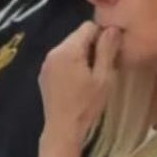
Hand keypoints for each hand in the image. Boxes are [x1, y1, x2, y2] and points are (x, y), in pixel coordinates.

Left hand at [39, 22, 119, 137]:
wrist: (63, 129)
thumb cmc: (86, 104)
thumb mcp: (103, 77)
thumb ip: (107, 50)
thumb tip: (112, 28)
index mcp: (68, 49)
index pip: (88, 26)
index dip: (103, 36)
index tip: (111, 52)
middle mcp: (53, 51)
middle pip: (77, 37)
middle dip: (92, 46)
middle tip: (104, 67)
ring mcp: (46, 63)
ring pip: (69, 48)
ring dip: (82, 56)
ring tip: (92, 77)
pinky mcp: (44, 74)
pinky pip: (61, 60)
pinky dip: (71, 65)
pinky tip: (78, 83)